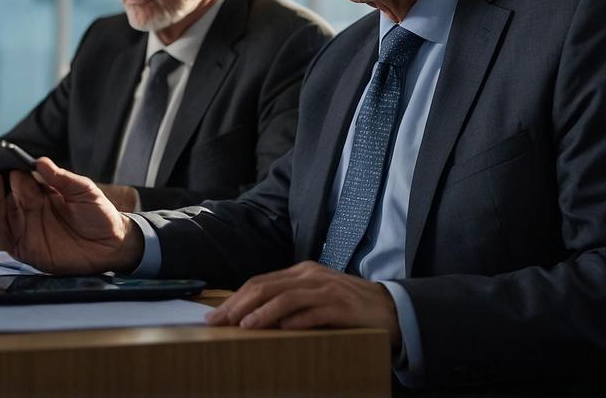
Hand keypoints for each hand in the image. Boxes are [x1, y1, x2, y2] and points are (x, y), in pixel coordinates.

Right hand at [0, 157, 143, 274]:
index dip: (6, 172)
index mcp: (39, 191)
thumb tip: (40, 161)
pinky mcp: (21, 248)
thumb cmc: (99, 215)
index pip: (16, 179)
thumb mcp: (84, 191)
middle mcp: (26, 208)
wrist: (111, 246)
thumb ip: (62, 179)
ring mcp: (22, 228)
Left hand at [205, 261, 402, 349]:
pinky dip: (294, 322)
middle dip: (239, 305)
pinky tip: (281, 332)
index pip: (260, 282)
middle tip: (219, 322)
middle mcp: (311, 276)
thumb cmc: (347, 307)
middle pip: (266, 286)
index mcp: (302, 272)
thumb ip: (289, 304)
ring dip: (262, 313)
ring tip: (244, 326)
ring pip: (286, 297)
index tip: (215, 316)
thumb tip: (252, 319)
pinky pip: (313, 313)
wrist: (390, 309)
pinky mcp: (341, 306)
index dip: (235, 298)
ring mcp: (326, 289)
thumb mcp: (315, 299)